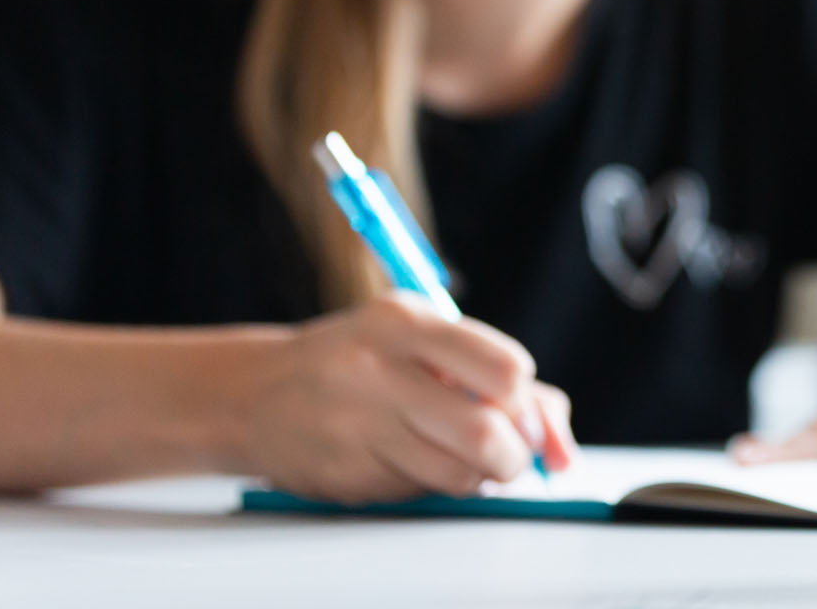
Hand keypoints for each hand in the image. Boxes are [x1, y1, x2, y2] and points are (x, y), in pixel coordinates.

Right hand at [234, 293, 576, 503]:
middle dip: (515, 455)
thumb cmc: (359, 359)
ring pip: (458, 474)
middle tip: (509, 452)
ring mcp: (358, 426)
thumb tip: (560, 449)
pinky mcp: (346, 474)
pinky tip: (413, 459)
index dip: (526, 402)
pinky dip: (434, 484)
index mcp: (406, 324)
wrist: (255, 394)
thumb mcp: (423, 338)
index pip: (503, 369)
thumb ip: (500, 378)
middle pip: (486, 433)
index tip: (521, 410)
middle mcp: (379, 372)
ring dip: (478, 475)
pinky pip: (419, 493)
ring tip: (460, 452)